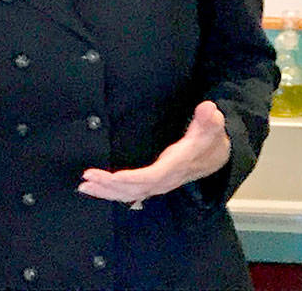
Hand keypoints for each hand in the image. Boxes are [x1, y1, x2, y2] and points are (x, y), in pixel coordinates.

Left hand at [77, 101, 230, 204]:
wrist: (216, 157)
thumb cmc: (209, 139)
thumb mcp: (212, 126)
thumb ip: (208, 118)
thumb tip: (208, 108)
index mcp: (176, 166)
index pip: (151, 177)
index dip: (132, 179)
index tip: (112, 176)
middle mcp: (165, 179)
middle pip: (134, 189)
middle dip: (110, 186)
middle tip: (87, 178)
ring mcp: (158, 184)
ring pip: (129, 194)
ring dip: (106, 191)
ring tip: (84, 186)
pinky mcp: (152, 184)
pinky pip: (130, 193)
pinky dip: (112, 193)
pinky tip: (97, 189)